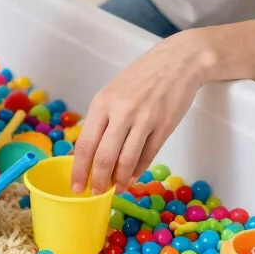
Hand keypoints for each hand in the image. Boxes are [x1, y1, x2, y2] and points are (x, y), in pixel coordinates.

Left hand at [71, 32, 210, 195]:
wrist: (178, 61)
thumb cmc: (142, 76)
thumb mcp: (113, 91)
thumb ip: (102, 118)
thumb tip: (92, 152)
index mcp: (102, 103)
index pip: (85, 143)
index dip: (79, 169)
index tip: (76, 185)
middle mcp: (121, 112)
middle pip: (104, 157)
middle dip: (98, 180)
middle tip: (96, 192)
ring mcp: (145, 119)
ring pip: (126, 160)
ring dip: (119, 179)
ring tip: (116, 188)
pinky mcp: (164, 126)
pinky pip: (148, 155)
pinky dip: (138, 170)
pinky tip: (132, 176)